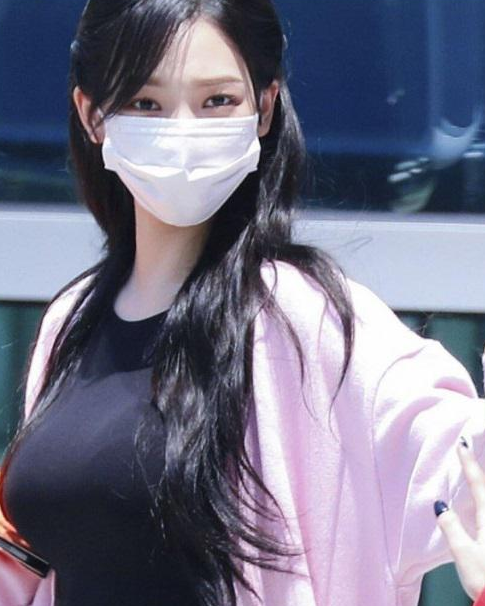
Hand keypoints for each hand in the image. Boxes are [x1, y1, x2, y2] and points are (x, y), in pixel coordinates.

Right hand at [435, 439, 484, 599]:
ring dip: (483, 487)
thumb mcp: (463, 554)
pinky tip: (480, 509)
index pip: (477, 483)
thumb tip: (441, 506)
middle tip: (472, 452)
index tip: (463, 443)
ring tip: (478, 476)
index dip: (468, 462)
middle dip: (479, 470)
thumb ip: (451, 527)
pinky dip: (484, 500)